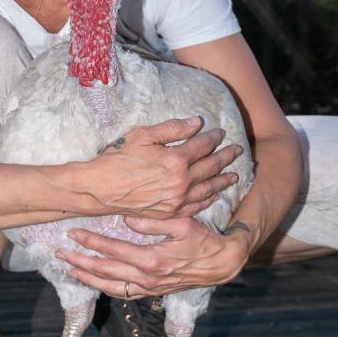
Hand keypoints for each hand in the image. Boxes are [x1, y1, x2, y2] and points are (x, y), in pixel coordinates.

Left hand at [56, 216, 253, 297]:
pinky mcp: (153, 292)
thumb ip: (153, 222)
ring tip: (69, 270)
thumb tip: (127, 218)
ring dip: (87, 278)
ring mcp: (149, 288)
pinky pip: (124, 294)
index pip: (112, 250)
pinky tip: (94, 282)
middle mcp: (147, 278)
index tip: (73, 233)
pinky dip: (106, 288)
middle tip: (59, 253)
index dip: (91, 241)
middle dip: (79, 261)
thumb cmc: (203, 239)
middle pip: (104, 271)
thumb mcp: (182, 223)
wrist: (222, 263)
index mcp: (151, 260)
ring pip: (110, 287)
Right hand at [82, 117, 241, 218]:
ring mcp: (177, 200)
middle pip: (211, 166)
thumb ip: (172, 129)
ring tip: (235, 175)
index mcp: (176, 160)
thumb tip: (196, 123)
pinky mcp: (170, 213)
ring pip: (208, 188)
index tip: (220, 133)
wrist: (99, 189)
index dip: (213, 137)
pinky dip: (209, 199)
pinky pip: (196, 206)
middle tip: (237, 150)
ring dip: (223, 180)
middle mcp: (182, 182)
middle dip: (226, 156)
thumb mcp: (143, 136)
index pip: (202, 145)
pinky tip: (215, 194)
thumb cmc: (118, 159)